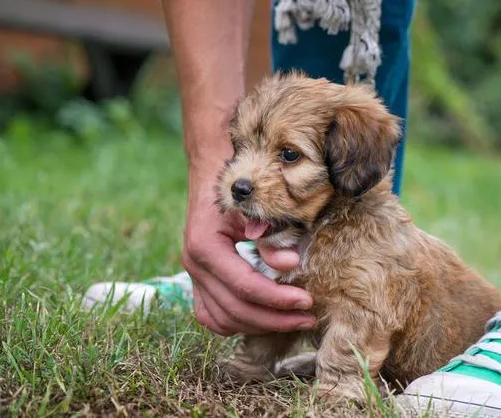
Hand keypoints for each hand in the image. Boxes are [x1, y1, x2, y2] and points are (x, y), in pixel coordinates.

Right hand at [182, 163, 316, 335]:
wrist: (212, 175)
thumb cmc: (239, 189)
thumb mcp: (257, 209)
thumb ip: (272, 238)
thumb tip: (291, 265)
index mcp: (206, 246)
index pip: (245, 286)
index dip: (278, 299)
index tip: (307, 301)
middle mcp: (194, 266)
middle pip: (235, 310)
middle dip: (275, 319)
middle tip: (307, 318)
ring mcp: (192, 276)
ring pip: (222, 320)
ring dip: (258, 326)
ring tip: (292, 320)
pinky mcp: (198, 281)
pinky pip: (212, 315)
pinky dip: (237, 323)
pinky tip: (264, 319)